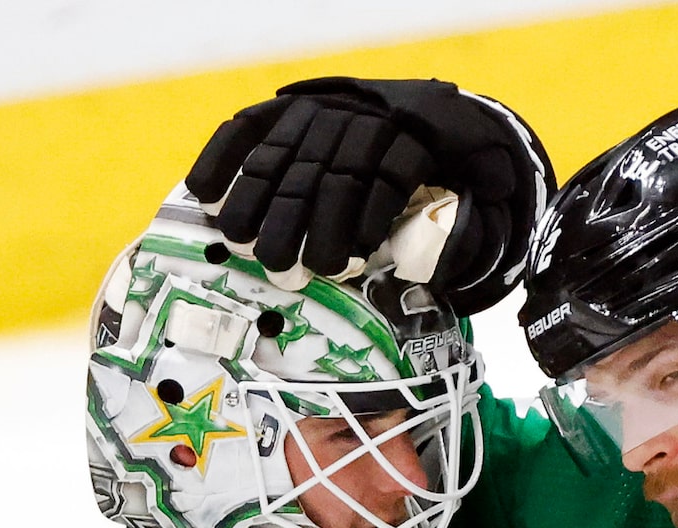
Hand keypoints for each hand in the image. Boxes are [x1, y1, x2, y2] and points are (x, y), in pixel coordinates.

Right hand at [189, 78, 550, 311]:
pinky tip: (202, 193)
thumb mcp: (475, 189)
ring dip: (254, 198)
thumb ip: (472, 220)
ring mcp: (320, 111)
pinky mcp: (287, 109)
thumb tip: (455, 245)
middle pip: (326, 171)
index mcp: (413, 136)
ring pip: (283, 153)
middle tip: (281, 268)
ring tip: (239, 241)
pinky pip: (247, 128)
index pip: (388, 172)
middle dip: (300, 220)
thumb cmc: (445, 171)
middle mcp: (360, 118)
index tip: (353, 257)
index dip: (367, 215)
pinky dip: (221, 156)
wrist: (424, 116)